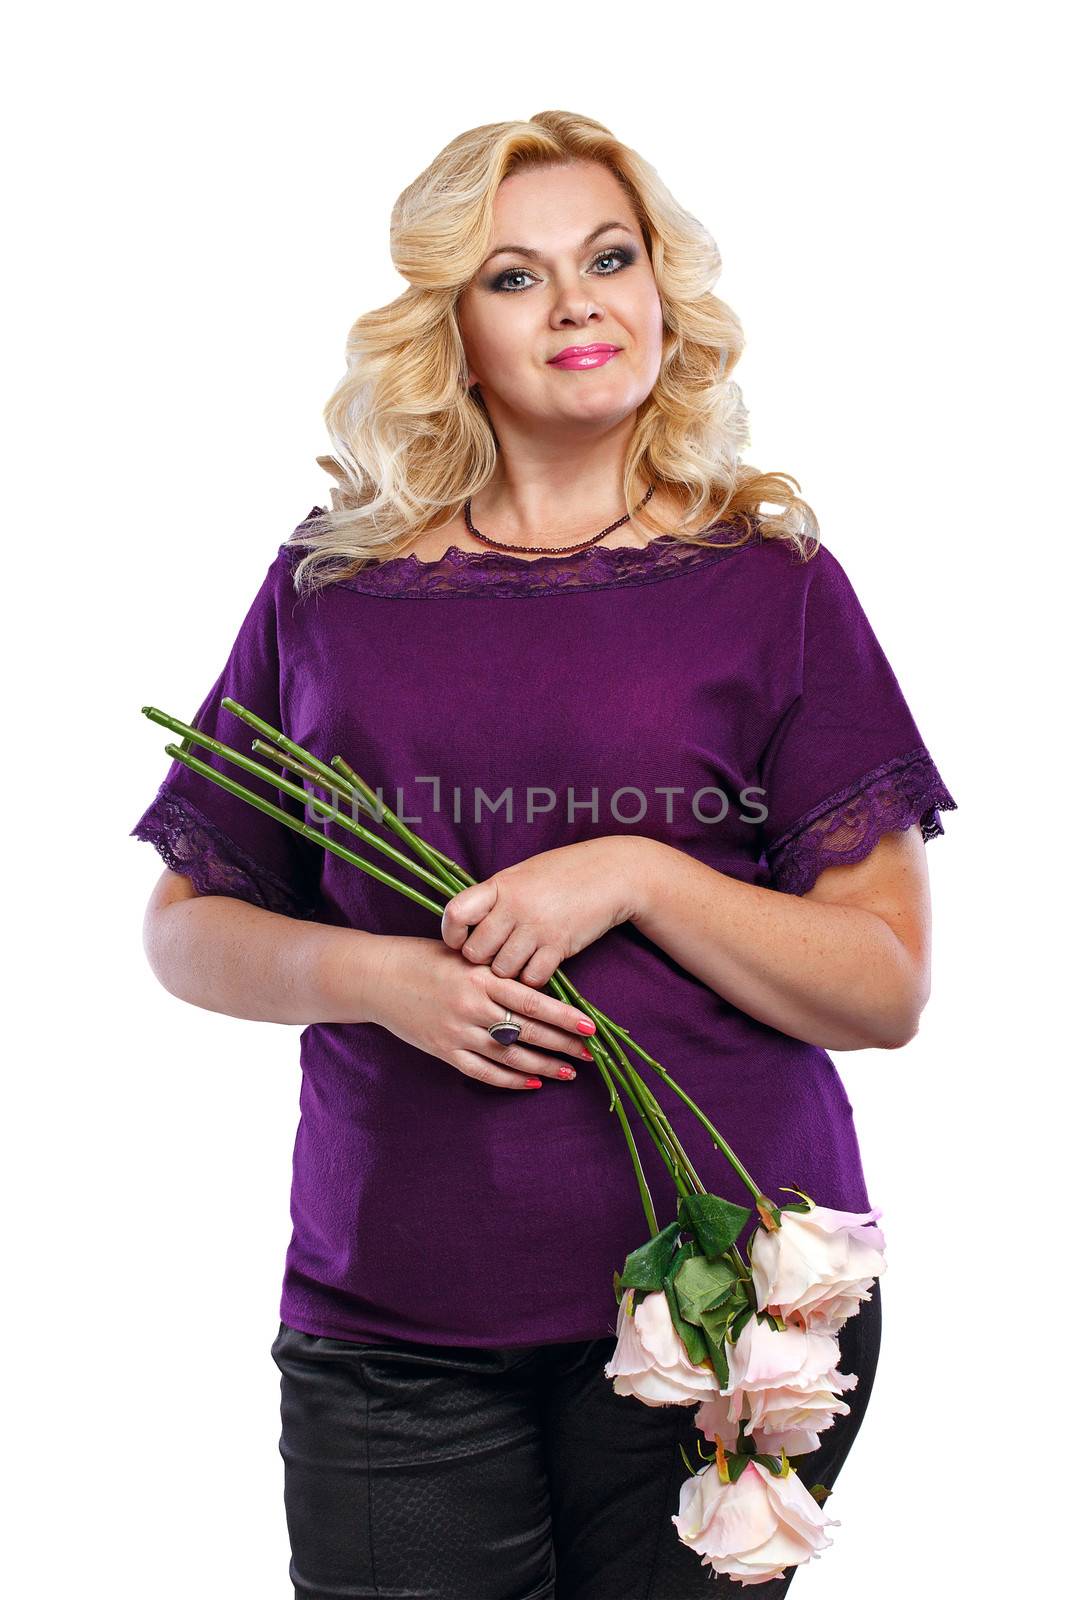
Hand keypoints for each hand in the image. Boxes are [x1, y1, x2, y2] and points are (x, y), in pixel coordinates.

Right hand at [370, 936, 597, 1090]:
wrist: (377, 977)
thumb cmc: (425, 958)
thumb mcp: (465, 955)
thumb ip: (498, 971)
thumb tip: (542, 986)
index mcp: (480, 977)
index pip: (533, 1001)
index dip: (564, 1016)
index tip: (590, 1026)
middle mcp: (471, 1006)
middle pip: (527, 1031)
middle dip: (563, 1044)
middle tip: (590, 1053)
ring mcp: (456, 1032)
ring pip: (509, 1054)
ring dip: (543, 1066)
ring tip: (570, 1071)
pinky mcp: (443, 1050)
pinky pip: (483, 1071)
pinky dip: (510, 1079)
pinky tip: (533, 1083)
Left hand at [439, 837, 648, 987]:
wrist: (611, 873)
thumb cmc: (563, 872)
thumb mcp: (522, 874)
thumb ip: (496, 897)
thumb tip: (469, 922)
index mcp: (499, 885)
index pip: (455, 913)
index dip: (452, 932)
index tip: (461, 938)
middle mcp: (514, 907)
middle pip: (476, 951)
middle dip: (482, 959)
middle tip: (495, 954)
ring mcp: (536, 927)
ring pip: (502, 970)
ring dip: (508, 971)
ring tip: (518, 960)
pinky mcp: (559, 946)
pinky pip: (532, 977)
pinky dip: (533, 977)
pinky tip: (539, 965)